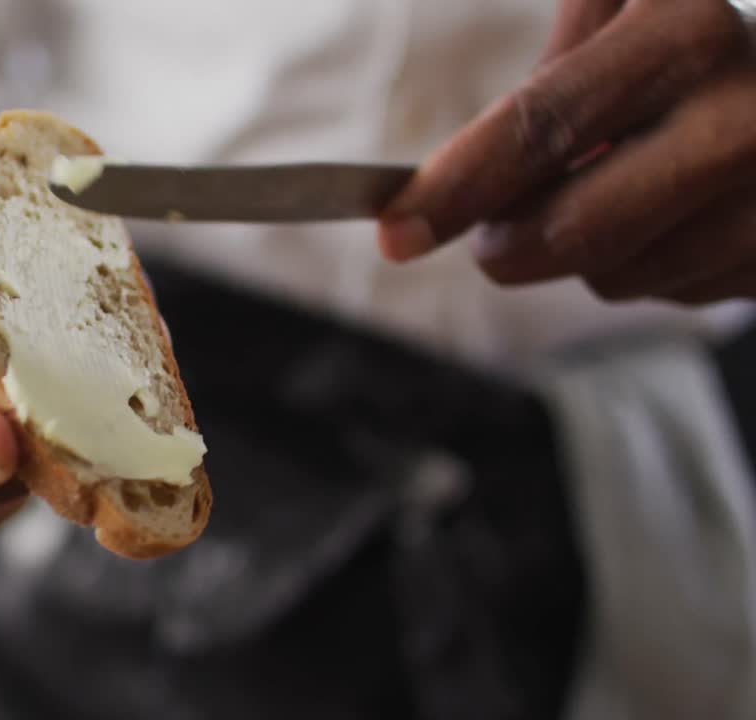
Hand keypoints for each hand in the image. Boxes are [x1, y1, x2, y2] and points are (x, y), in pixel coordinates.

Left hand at [379, 0, 755, 304]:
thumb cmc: (696, 42)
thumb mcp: (626, 7)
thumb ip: (549, 70)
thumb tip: (449, 173)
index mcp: (684, 40)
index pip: (540, 130)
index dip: (455, 189)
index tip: (395, 233)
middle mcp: (739, 121)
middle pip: (570, 232)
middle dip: (505, 244)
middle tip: (493, 229)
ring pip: (616, 277)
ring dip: (592, 253)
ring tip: (631, 190)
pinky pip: (673, 295)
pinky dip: (652, 267)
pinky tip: (679, 216)